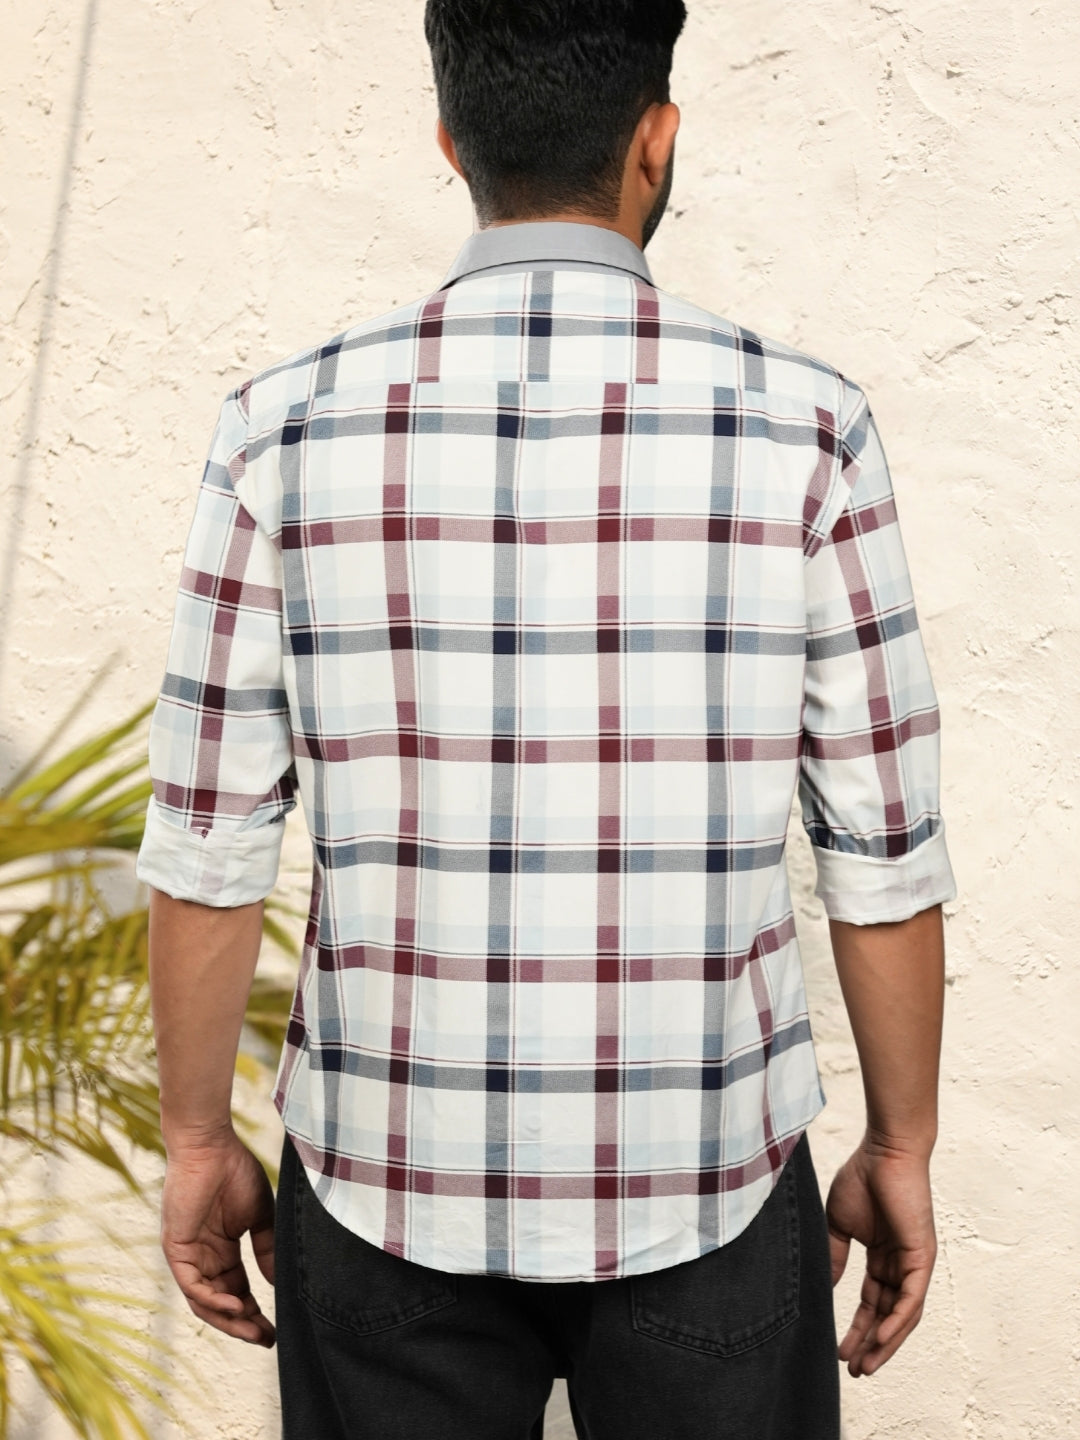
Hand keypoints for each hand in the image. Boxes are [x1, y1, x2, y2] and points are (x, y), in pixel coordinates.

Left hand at [160, 1128, 276, 1346]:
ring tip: (254, 1330)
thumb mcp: (260, 1216)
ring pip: (204, 1301)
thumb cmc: (235, 1171)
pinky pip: (191, 1285)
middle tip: (266, 1339)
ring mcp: (187, 1254)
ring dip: (228, 1319)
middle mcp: (202, 1257)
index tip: (275, 1328)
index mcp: (222, 1249)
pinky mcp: (176, 1248)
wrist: (211, 1145)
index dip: (255, 1311)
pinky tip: (236, 1306)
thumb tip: (277, 1284)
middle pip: (220, 1303)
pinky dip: (212, 1299)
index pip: (237, 1290)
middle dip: (243, 1324)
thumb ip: (267, 1248)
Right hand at [826, 1133, 936, 1377]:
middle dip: (871, 1345)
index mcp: (882, 1257)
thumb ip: (835, 1256)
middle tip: (854, 1370)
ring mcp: (914, 1263)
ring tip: (865, 1365)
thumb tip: (827, 1287)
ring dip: (885, 1343)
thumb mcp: (839, 1224)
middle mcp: (901, 1265)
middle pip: (888, 1316)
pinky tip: (881, 1340)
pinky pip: (911, 1299)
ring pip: (902, 1316)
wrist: (883, 1151)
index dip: (858, 1329)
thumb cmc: (862, 1178)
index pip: (872, 1303)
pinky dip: (898, 1322)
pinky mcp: (921, 1257)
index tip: (840, 1350)